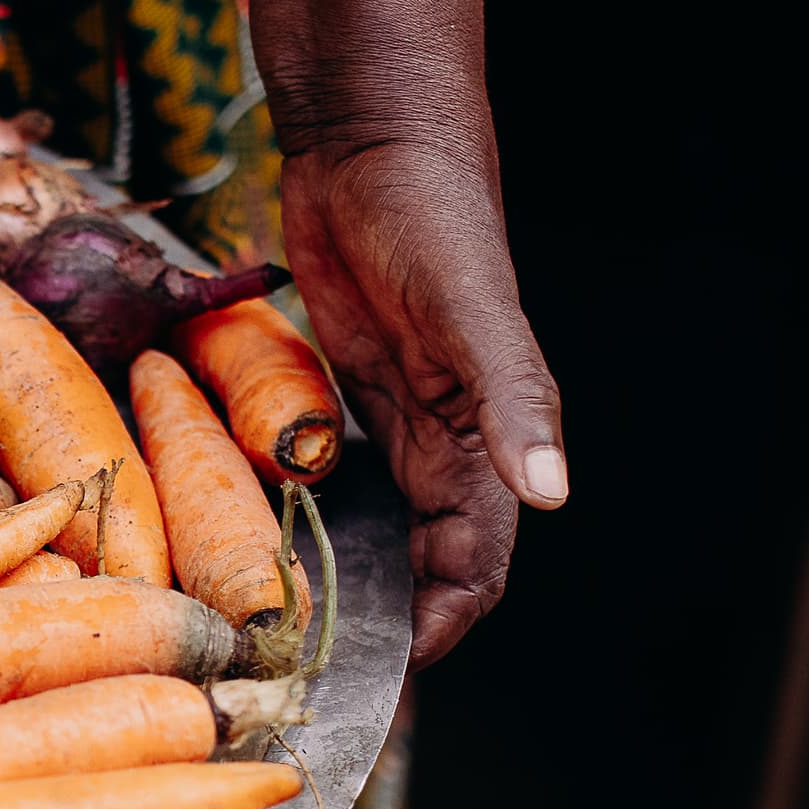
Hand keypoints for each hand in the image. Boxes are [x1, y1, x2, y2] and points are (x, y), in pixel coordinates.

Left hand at [270, 97, 563, 664]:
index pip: (475, 565)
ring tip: (275, 630)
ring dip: (340, 580)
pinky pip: (331, 479)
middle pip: (423, 564)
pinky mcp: (341, 391)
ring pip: (377, 530)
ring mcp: (394, 419)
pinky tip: (253, 547)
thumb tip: (555, 493)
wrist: (370, 134)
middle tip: (304, 669)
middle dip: (380, 620)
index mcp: (491, 435)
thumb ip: (514, 396)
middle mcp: (449, 439)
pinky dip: (305, 519)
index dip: (437, 626)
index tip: (373, 674)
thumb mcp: (470, 305)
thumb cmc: (432, 211)